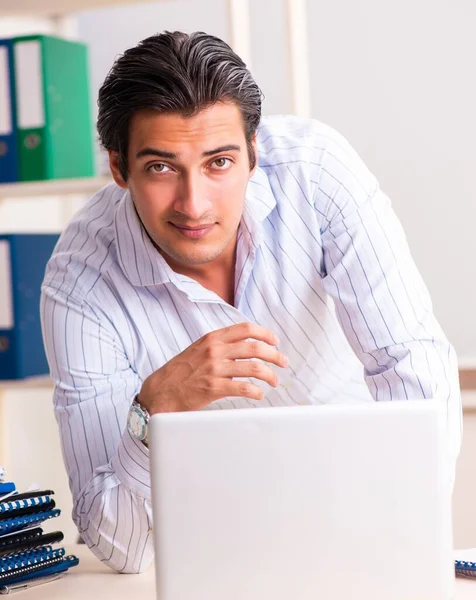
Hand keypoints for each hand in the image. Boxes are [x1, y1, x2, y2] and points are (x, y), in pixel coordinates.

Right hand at [139, 322, 287, 413]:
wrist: (160, 391)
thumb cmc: (180, 372)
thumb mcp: (198, 349)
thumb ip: (219, 345)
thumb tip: (244, 345)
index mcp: (212, 338)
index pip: (245, 329)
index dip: (265, 334)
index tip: (275, 342)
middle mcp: (214, 351)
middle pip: (255, 347)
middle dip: (274, 355)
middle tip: (283, 362)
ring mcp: (214, 369)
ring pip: (253, 368)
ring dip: (269, 375)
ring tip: (274, 381)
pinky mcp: (213, 388)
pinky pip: (243, 388)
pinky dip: (256, 391)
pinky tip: (259, 394)